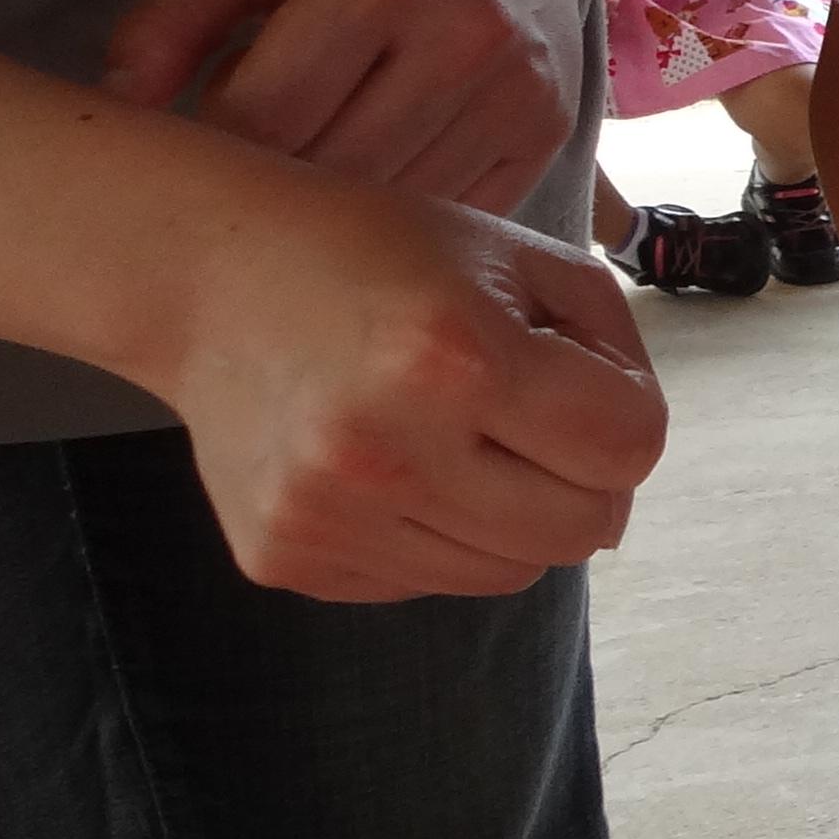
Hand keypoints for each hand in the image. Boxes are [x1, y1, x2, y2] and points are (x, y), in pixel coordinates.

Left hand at [99, 0, 598, 210]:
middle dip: (273, 188)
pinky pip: (456, 216)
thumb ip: (170, 15)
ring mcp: (513, 91)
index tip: (199, 148)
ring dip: (338, 211)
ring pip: (394, 208)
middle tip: (248, 173)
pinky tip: (379, 176)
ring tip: (313, 169)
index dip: (212, 151)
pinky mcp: (548, 131)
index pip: (264, 118)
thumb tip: (117, 106)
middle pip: (330, 173)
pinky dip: (404, 217)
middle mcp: (456, 37)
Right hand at [144, 175, 664, 600]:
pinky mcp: (287, 559)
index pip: (630, 448)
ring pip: (511, 572)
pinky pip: (427, 583)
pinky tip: (389, 462)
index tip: (576, 379)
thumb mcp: (525, 259)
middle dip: (581, 478)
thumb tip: (624, 484)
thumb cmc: (385, 255)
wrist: (208, 277)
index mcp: (456, 358)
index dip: (625, 413)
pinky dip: (436, 534)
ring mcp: (327, 516)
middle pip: (581, 530)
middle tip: (525, 420)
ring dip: (510, 513)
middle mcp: (385, 451)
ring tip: (449, 435)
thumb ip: (617, 358)